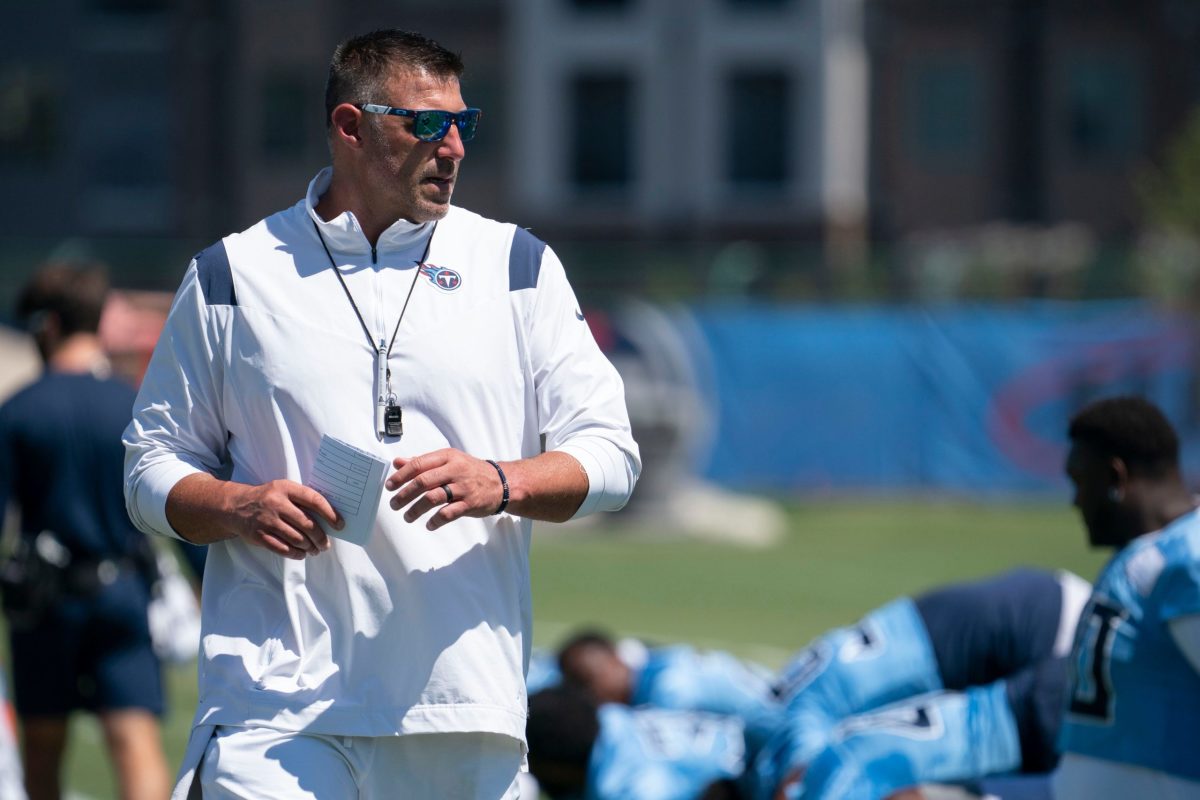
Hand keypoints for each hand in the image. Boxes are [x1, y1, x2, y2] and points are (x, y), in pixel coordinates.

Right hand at [226, 479, 341, 558]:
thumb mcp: (283, 490)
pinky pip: (283, 549)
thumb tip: (329, 518)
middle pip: (307, 524)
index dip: (330, 514)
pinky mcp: (259, 536)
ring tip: (315, 549)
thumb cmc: (268, 498)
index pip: (314, 500)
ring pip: (297, 538)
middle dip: (320, 537)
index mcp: (286, 488)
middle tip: (326, 544)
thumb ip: (302, 499)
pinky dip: (296, 554)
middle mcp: (276, 503)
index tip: (339, 525)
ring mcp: (267, 520)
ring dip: (310, 547)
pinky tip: (302, 553)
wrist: (235, 506)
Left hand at [386, 449, 502, 530]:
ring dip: (416, 509)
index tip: (389, 486)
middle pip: (423, 482)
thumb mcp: (448, 460)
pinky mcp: (470, 504)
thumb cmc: (470, 471)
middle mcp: (455, 470)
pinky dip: (435, 521)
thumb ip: (423, 462)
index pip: (419, 464)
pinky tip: (428, 525)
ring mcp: (463, 487)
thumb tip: (398, 462)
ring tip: (407, 517)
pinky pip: (448, 514)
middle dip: (404, 494)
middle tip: (394, 504)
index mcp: (447, 457)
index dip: (401, 476)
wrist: (501, 482)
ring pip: (433, 498)